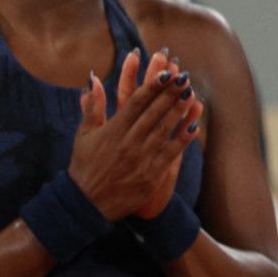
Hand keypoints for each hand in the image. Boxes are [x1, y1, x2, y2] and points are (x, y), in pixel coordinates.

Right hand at [69, 49, 204, 220]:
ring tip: (191, 95)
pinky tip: (194, 126)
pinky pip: (170, 153)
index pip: (136, 102)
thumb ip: (91, 107)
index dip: (153, 86)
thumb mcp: (83, 134)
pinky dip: (182, 139)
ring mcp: (141, 158)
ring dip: (179, 111)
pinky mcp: (150, 175)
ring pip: (164, 129)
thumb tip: (92, 80)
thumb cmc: (84, 166)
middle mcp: (128, 142)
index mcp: (112, 130)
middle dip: (170, 93)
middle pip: (153, 112)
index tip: (166, 73)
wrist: (86, 203)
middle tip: (184, 77)